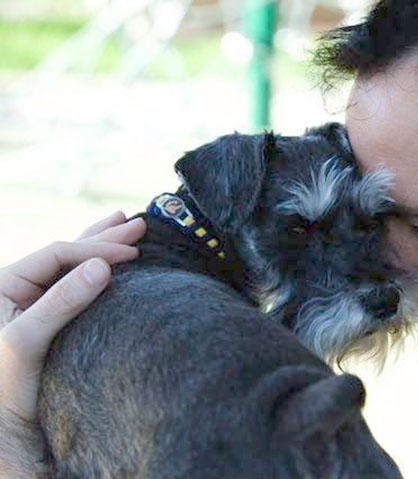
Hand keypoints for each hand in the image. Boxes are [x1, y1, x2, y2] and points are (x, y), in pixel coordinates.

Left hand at [0, 211, 145, 476]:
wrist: (8, 425)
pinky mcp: (52, 317)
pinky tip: (110, 259)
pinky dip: (98, 269)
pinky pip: (78, 284)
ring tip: (127, 224)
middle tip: (138, 225)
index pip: (57, 254)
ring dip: (102, 245)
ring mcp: (36, 302)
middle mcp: (19, 288)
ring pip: (74, 265)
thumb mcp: (28, 341)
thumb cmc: (8, 387)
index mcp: (5, 284)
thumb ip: (61, 301)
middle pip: (67, 253)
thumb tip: (101, 266)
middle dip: (104, 238)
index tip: (131, 254)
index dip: (96, 249)